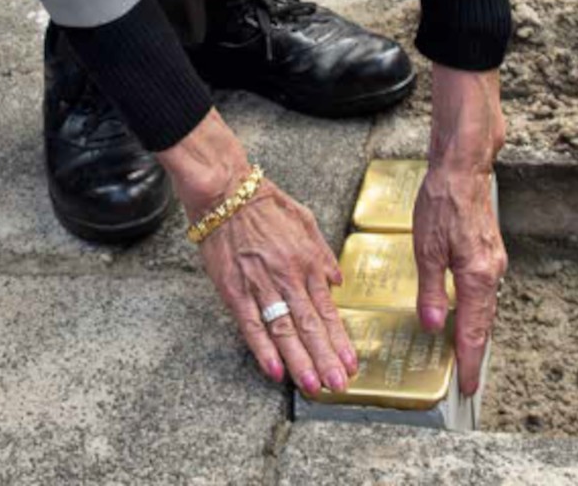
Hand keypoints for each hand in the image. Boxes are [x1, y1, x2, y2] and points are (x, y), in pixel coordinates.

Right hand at [158, 109, 357, 394]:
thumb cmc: (265, 203)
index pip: (327, 309)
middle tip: (338, 386)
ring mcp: (261, 284)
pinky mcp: (234, 289)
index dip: (339, 339)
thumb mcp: (305, 219)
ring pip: (284, 330)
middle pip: (310, 325)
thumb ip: (323, 253)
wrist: (226, 192)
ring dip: (299, 361)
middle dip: (325, 359)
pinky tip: (274, 369)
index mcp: (307, 260)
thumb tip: (338, 280)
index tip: (351, 363)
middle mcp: (288, 275)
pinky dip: (263, 348)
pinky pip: (251, 324)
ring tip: (312, 385)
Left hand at [412, 65, 506, 395]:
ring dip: (474, 332)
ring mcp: (494, 261)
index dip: (468, 362)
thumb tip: (433, 324)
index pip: (473, 332)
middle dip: (473, 353)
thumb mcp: (426, 248)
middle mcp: (492, 272)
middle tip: (464, 380)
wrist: (463, 167)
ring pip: (485, 307)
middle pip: (484, 324)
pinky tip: (462, 314)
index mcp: (476, 276)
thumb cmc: (442, 201)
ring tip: (462, 355)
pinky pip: (484, 291)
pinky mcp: (489, 251)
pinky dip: (475, 310)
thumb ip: (431, 289)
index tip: (466, 388)